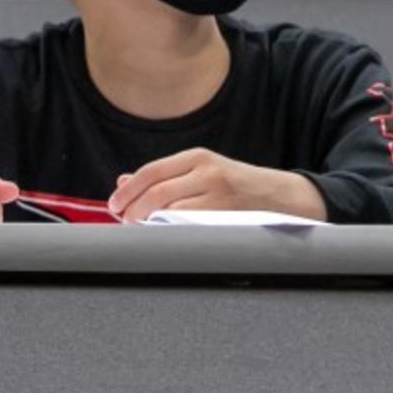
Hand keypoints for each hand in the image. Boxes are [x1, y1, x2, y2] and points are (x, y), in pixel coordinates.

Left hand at [109, 149, 328, 222]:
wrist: (278, 196)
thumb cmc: (234, 185)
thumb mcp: (201, 170)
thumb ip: (164, 175)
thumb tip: (123, 181)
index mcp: (197, 156)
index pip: (152, 171)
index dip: (128, 190)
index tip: (114, 205)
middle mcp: (206, 171)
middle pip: (156, 192)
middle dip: (132, 210)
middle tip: (123, 221)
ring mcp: (216, 195)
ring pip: (168, 211)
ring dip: (146, 224)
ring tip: (139, 229)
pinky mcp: (223, 217)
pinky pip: (185, 226)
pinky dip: (167, 232)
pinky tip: (162, 235)